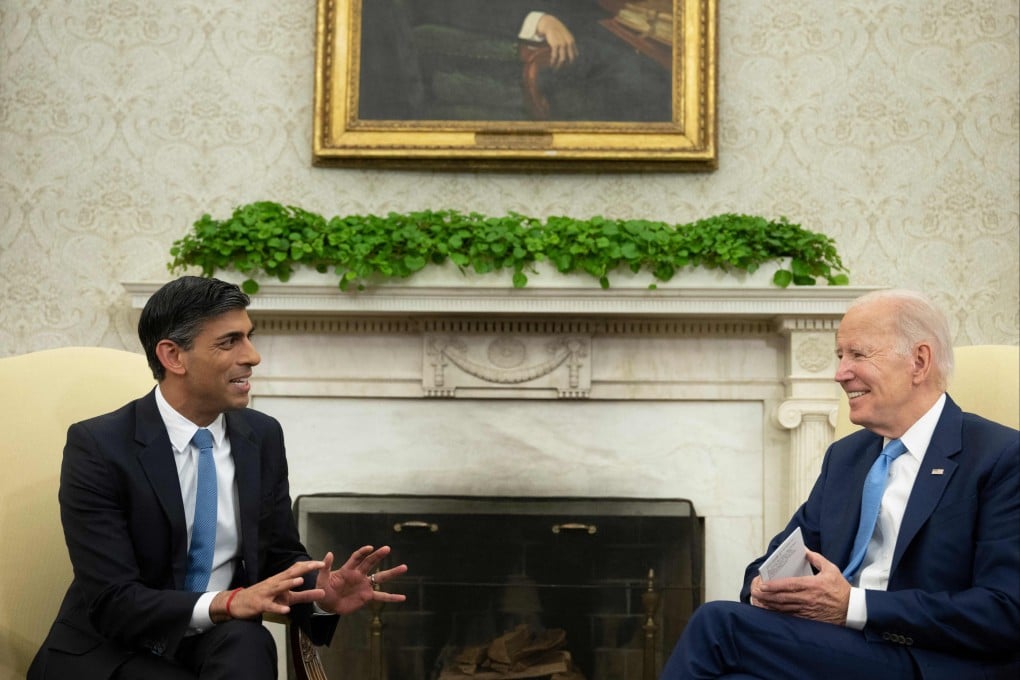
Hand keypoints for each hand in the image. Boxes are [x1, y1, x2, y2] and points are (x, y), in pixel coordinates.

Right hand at [211, 560, 325, 621]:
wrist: (237, 603)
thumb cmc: (264, 598)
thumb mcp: (286, 597)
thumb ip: (304, 596)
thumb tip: (322, 593)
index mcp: (281, 580)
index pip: (297, 569)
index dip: (309, 565)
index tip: (323, 563)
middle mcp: (275, 583)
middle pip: (290, 574)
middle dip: (304, 569)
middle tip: (317, 565)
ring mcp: (267, 593)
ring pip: (279, 587)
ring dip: (290, 583)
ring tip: (301, 580)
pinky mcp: (260, 604)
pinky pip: (270, 606)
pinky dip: (278, 607)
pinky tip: (286, 609)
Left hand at [315, 545, 407, 614]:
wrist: (327, 605)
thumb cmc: (324, 590)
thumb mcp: (322, 580)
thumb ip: (326, 568)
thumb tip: (329, 553)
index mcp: (348, 570)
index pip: (357, 558)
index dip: (363, 552)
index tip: (370, 548)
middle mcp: (359, 575)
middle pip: (371, 563)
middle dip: (378, 555)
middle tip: (387, 548)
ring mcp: (364, 585)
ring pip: (381, 577)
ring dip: (392, 572)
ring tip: (404, 567)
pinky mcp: (367, 596)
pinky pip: (381, 596)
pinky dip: (392, 597)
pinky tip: (402, 598)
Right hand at [536, 15, 577, 67]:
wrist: (550, 24)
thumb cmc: (557, 31)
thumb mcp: (566, 36)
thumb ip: (569, 43)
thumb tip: (574, 53)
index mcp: (572, 41)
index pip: (574, 55)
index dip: (571, 62)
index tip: (567, 66)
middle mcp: (568, 43)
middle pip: (570, 58)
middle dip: (566, 66)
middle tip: (561, 69)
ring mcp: (562, 44)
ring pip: (562, 59)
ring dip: (559, 65)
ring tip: (555, 69)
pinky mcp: (555, 45)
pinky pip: (555, 56)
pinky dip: (553, 61)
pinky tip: (551, 64)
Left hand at [750, 549, 849, 625]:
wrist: (852, 610)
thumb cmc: (840, 589)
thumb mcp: (831, 569)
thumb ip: (816, 558)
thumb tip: (803, 550)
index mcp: (812, 585)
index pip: (789, 585)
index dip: (774, 585)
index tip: (763, 584)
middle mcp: (807, 598)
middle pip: (782, 597)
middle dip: (766, 595)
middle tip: (755, 591)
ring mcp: (807, 610)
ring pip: (783, 608)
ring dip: (769, 604)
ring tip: (758, 599)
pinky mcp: (808, 618)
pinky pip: (789, 616)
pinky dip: (777, 613)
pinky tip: (769, 609)